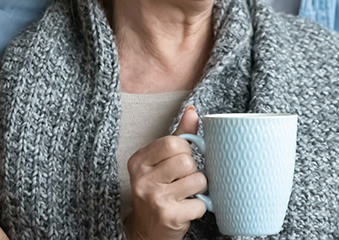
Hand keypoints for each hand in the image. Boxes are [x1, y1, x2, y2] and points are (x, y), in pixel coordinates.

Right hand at [123, 106, 206, 239]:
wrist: (145, 231)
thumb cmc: (157, 190)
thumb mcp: (161, 161)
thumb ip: (178, 135)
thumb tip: (193, 110)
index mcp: (139, 161)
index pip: (174, 142)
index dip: (185, 150)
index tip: (180, 160)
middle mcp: (143, 179)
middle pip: (187, 161)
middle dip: (192, 170)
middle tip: (182, 180)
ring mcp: (155, 198)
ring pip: (197, 180)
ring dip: (198, 189)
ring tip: (185, 194)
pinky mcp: (169, 216)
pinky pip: (200, 203)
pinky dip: (198, 207)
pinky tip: (185, 209)